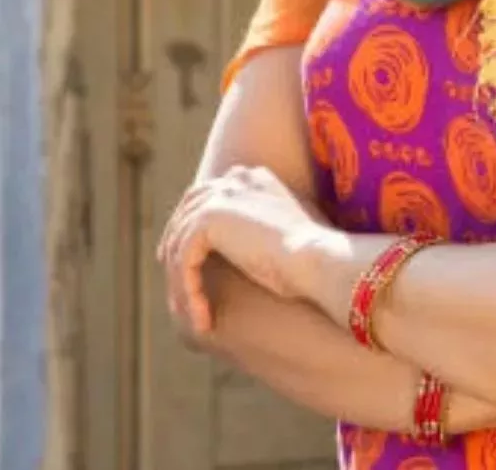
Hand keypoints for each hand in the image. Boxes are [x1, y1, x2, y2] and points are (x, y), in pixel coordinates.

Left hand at [158, 166, 331, 334]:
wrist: (320, 259)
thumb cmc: (316, 256)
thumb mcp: (286, 234)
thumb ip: (261, 227)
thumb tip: (246, 247)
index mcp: (252, 177)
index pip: (209, 197)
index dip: (194, 228)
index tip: (190, 260)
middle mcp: (234, 179)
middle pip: (186, 214)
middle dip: (175, 249)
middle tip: (177, 287)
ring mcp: (219, 197)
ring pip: (183, 246)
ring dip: (185, 285)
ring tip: (195, 317)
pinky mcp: (207, 221)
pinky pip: (184, 262)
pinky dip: (189, 292)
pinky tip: (202, 318)